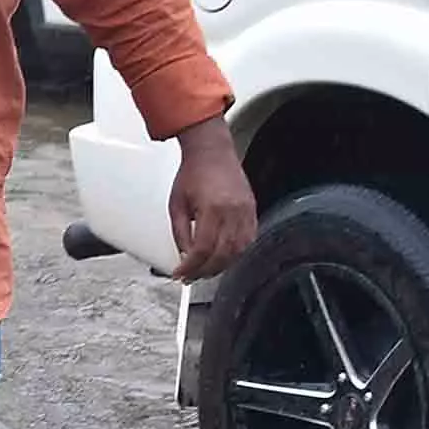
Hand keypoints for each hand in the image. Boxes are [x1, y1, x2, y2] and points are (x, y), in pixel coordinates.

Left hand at [169, 114, 258, 280]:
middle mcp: (233, 211)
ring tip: (206, 269)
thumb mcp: (176, 204)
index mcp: (212, 208)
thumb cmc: (193, 173)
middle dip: (205, 271)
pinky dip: (237, 253)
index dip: (191, 266)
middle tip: (191, 277)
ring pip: (239, 250)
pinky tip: (224, 256)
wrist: (211, 152)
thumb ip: (180, 232)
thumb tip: (184, 256)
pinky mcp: (252, 210)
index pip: (203, 249)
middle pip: (223, 254)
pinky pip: (249, 239)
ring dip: (222, 265)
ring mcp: (246, 211)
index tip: (180, 274)